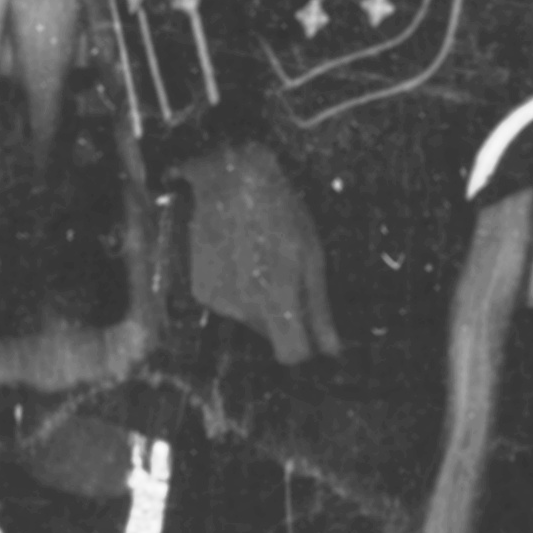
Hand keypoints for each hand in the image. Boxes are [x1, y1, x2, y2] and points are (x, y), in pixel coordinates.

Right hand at [175, 139, 339, 363]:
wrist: (227, 178)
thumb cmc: (279, 211)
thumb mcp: (311, 253)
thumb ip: (319, 307)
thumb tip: (332, 350)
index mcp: (276, 297)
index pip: (291, 354)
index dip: (304, 345)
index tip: (310, 334)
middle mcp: (243, 307)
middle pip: (271, 334)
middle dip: (282, 314)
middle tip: (285, 272)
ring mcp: (217, 300)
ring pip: (249, 318)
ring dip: (259, 299)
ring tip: (259, 257)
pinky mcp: (200, 291)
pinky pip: (228, 305)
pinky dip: (236, 289)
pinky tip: (238, 257)